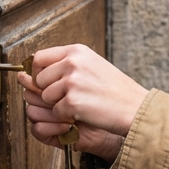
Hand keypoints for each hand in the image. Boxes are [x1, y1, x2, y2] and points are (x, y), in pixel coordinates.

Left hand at [18, 44, 148, 158]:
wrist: (135, 107)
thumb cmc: (115, 90)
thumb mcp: (92, 65)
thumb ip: (66, 64)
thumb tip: (34, 72)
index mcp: (77, 51)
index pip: (39, 57)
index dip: (38, 72)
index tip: (46, 82)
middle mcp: (72, 63)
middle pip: (39, 79)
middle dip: (49, 91)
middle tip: (70, 97)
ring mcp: (71, 82)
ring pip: (46, 97)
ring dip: (59, 105)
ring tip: (81, 103)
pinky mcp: (72, 102)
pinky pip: (56, 112)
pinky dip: (68, 117)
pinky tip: (85, 112)